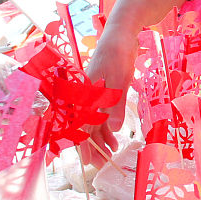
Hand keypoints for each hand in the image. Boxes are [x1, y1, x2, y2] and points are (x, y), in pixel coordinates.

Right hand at [83, 24, 138, 163]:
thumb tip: (113, 129)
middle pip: (85, 128)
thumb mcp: (118, 80)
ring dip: (101, 139)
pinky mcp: (103, 92)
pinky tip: (115, 137)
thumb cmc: (116, 54)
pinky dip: (107, 127)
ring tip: (112, 153)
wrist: (121, 35)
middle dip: (93, 147)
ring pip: (94, 123)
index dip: (83, 145)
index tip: (88, 162)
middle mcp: (85, 97)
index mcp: (84, 94)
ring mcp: (94, 95)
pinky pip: (102, 114)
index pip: (79, 126)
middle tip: (103, 164)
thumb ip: (114, 105)